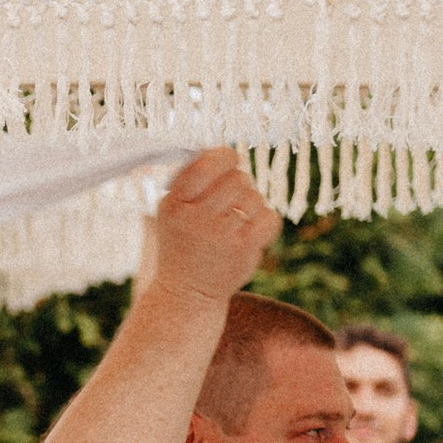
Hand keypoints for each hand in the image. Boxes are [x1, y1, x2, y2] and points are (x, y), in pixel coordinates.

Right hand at [150, 149, 278, 310]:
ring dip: (250, 206)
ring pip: (254, 197)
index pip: (208, 162)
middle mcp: (195, 217)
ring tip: (235, 223)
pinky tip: (251, 231)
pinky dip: (265, 221)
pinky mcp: (243, 249)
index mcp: (175, 203)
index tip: (228, 163)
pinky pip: (270, 216)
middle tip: (230, 202)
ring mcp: (220, 234)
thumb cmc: (183, 243)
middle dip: (238, 185)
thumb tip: (225, 151)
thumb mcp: (172, 210)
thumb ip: (191, 180)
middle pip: (236, 178)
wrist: (187, 292)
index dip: (225, 157)